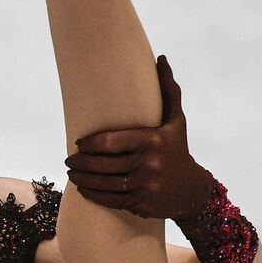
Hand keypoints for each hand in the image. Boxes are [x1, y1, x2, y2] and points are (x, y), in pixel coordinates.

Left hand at [63, 55, 214, 219]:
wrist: (192, 190)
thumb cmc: (177, 148)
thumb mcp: (176, 120)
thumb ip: (167, 89)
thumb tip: (161, 58)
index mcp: (153, 140)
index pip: (111, 142)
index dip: (90, 143)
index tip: (78, 143)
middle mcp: (149, 164)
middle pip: (104, 164)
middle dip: (81, 163)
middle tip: (68, 160)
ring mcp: (145, 186)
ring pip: (104, 183)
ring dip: (82, 179)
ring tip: (71, 173)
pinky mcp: (141, 203)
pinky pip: (110, 200)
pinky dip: (93, 195)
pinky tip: (82, 189)